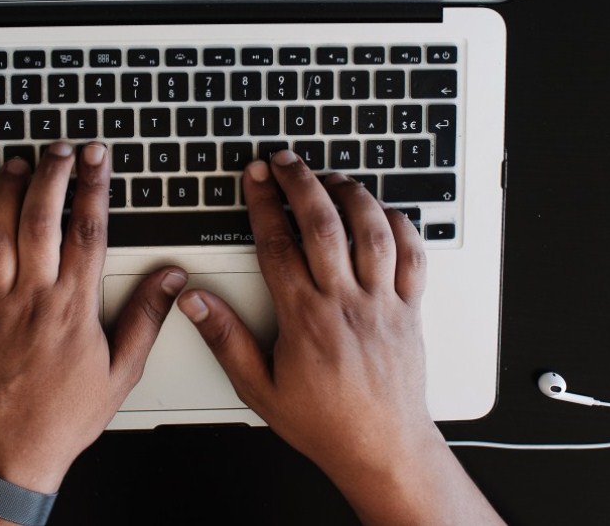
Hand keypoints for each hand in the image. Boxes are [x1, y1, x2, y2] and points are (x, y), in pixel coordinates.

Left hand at [0, 142, 185, 499]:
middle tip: (60, 148)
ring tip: (20, 162)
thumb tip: (169, 280)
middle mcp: (32, 297)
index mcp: (73, 308)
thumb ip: (146, 319)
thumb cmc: (62, 414)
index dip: (93, 187)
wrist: (7, 450)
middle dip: (52, 174)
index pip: (88, 231)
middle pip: (40, 219)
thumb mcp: (121, 372)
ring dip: (7, 189)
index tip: (97, 158)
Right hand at [178, 150, 502, 524]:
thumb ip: (226, 339)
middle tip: (286, 161)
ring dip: (351, 194)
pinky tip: (382, 211)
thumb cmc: (324, 421)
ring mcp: (383, 303)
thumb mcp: (259, 387)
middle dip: (301, 182)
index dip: (262, 202)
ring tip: (330, 178)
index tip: (254, 177)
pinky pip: (413, 256)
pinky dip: (400, 224)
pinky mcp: (411, 309)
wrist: (382, 448)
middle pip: (324, 224)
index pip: (278, 243)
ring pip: (372, 230)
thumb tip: (196, 302)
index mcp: (306, 318)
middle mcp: (347, 302)